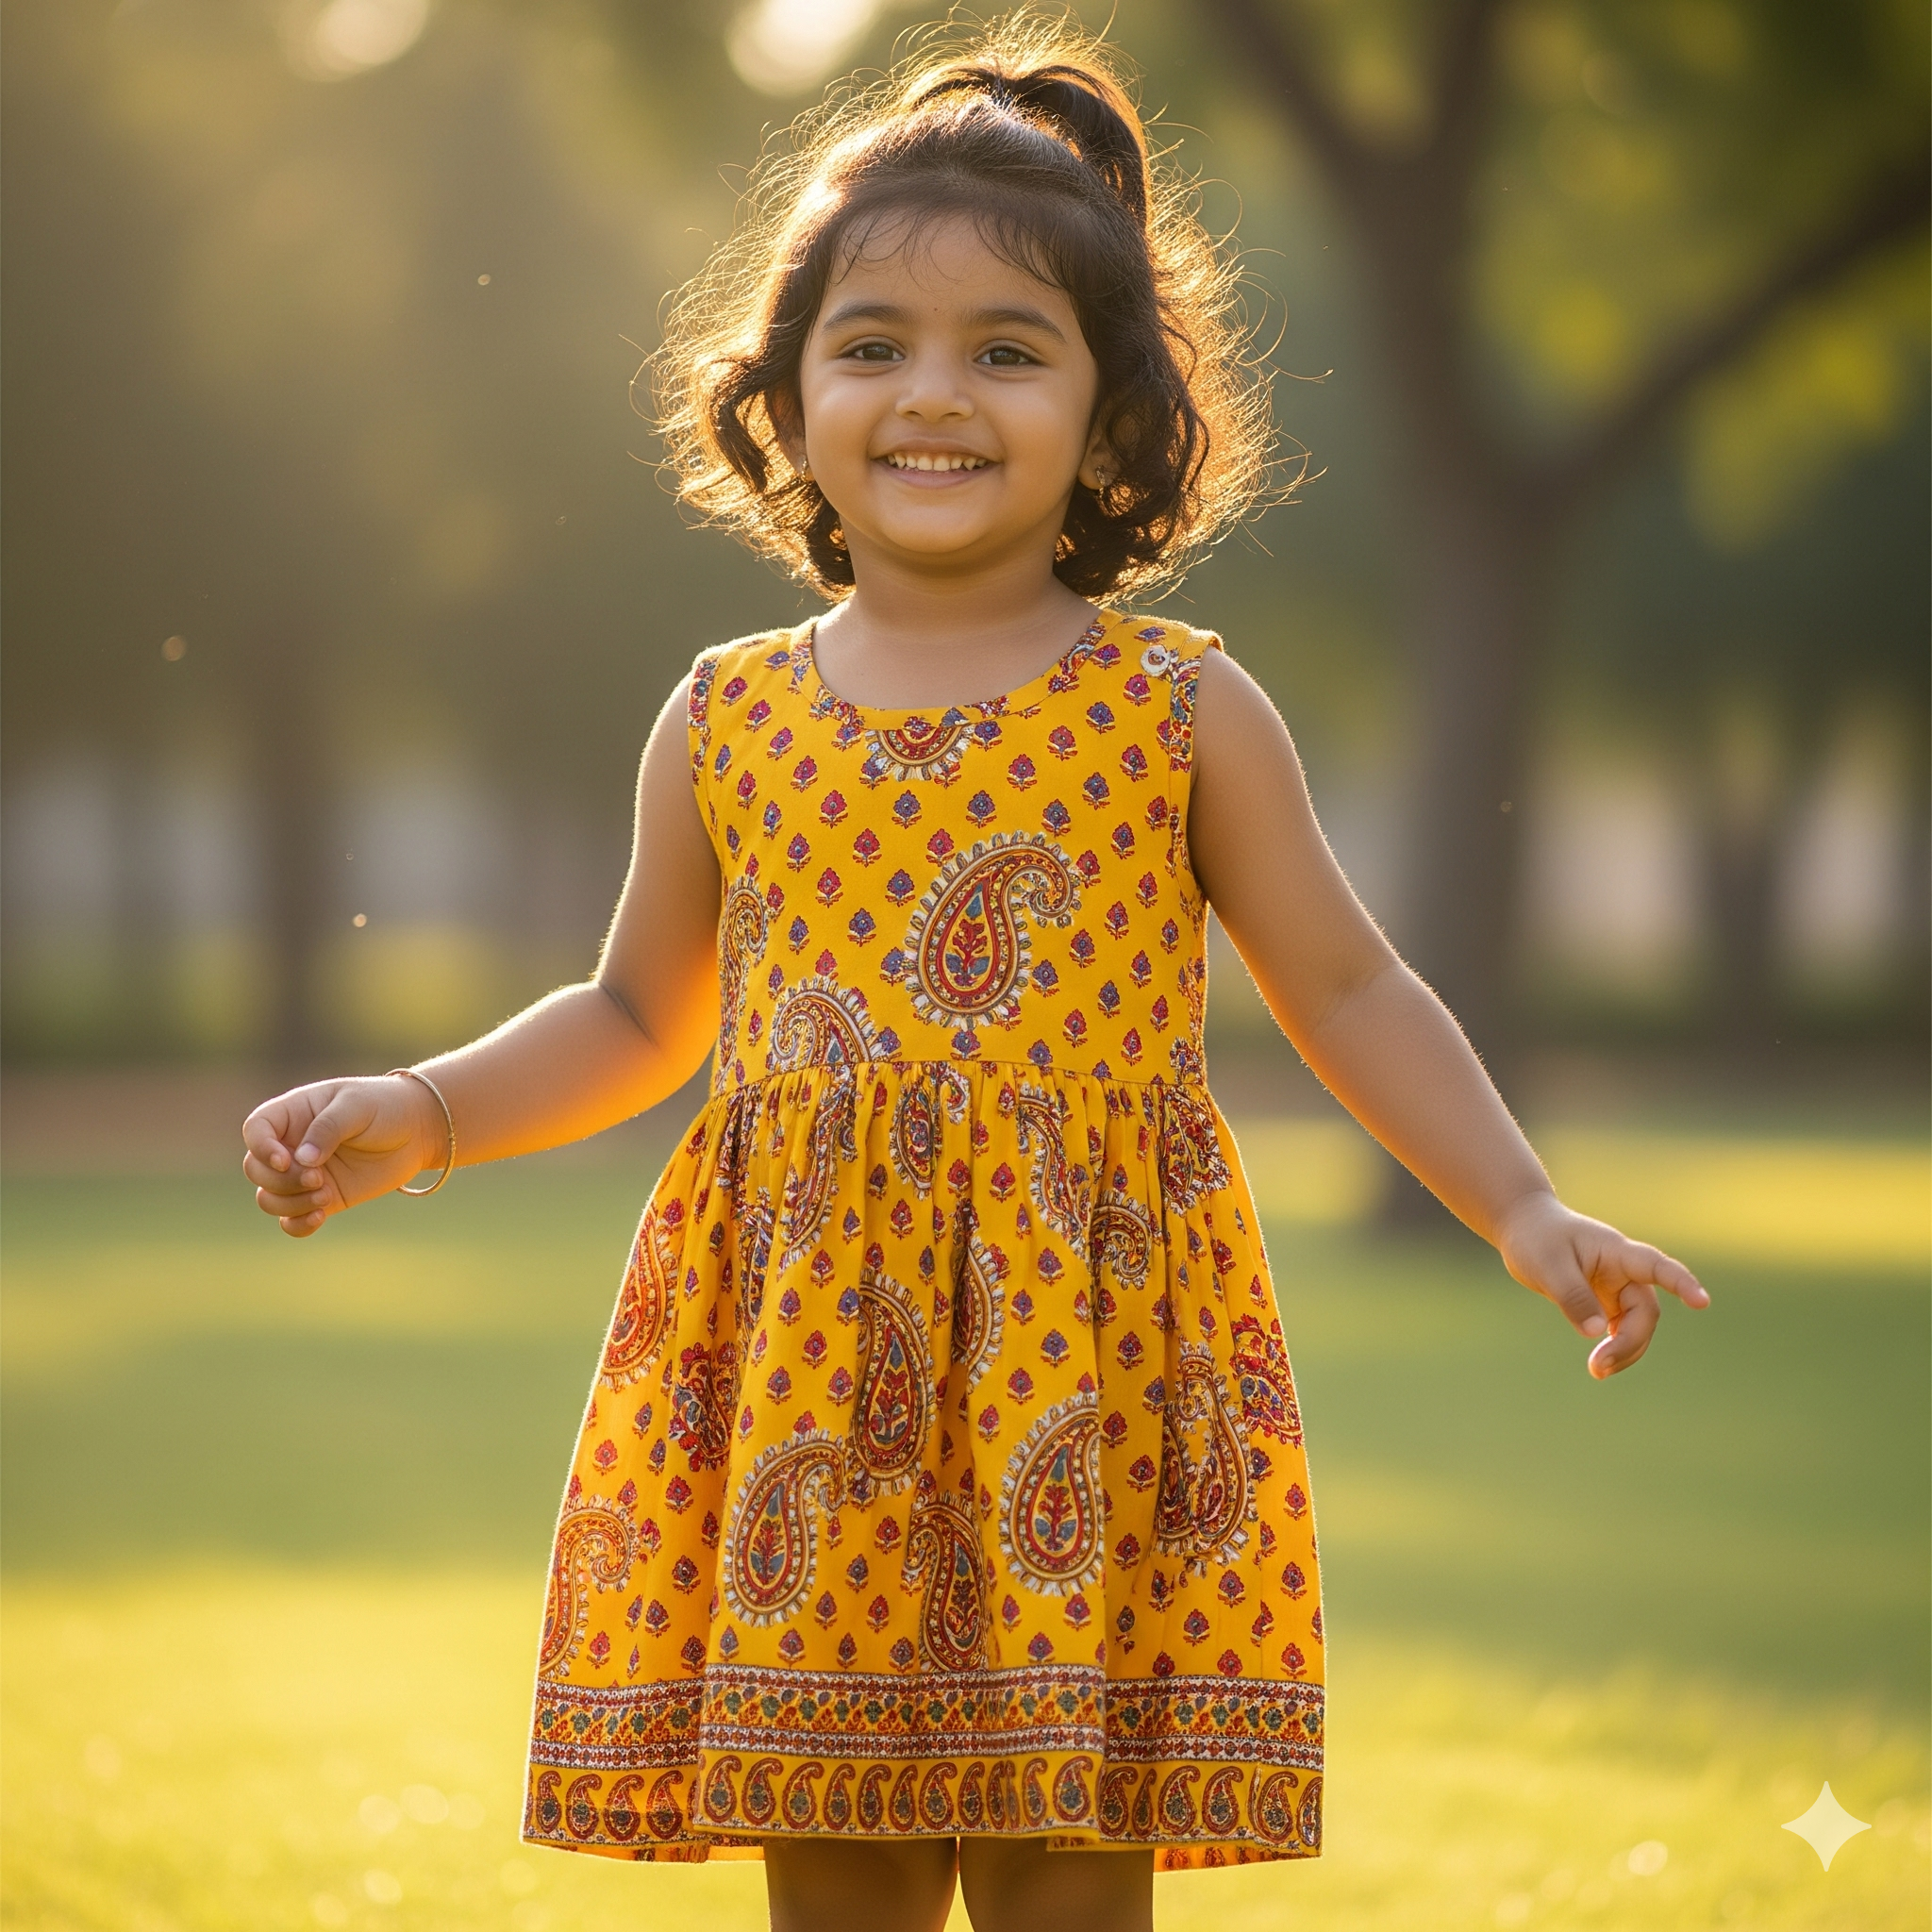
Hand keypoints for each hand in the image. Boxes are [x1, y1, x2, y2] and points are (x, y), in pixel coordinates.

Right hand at [241, 1075, 446, 1236]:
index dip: (261, 1148)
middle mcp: (291, 1145)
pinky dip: (298, 1224)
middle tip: (318, 1178)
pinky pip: (292, 1220)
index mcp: (293, 1114)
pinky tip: (320, 1216)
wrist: (417, 1130)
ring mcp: (304, 1174)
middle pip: (256, 1169)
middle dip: (281, 1180)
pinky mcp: (321, 1197)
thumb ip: (328, 1129)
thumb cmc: (384, 1106)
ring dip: (290, 1203)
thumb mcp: (356, 1107)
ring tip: (326, 1195)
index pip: (256, 1129)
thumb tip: (302, 1161)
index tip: (286, 1160)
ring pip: (269, 1198)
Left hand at [1495, 1189, 1708, 1377]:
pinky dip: (1614, 1346)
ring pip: (1636, 1325)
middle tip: (1598, 1366)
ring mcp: (1616, 1287)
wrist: (1524, 1226)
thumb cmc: (1536, 1238)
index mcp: (1616, 1252)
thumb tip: (1598, 1333)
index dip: (1681, 1283)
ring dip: (1624, 1350)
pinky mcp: (1605, 1301)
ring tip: (1597, 1371)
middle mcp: (1623, 1270)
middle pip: (1645, 1311)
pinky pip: (1621, 1328)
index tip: (1702, 1302)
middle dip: (1629, 1342)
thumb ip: (1574, 1297)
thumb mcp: (1548, 1266)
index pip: (1656, 1266)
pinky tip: (1600, 1363)